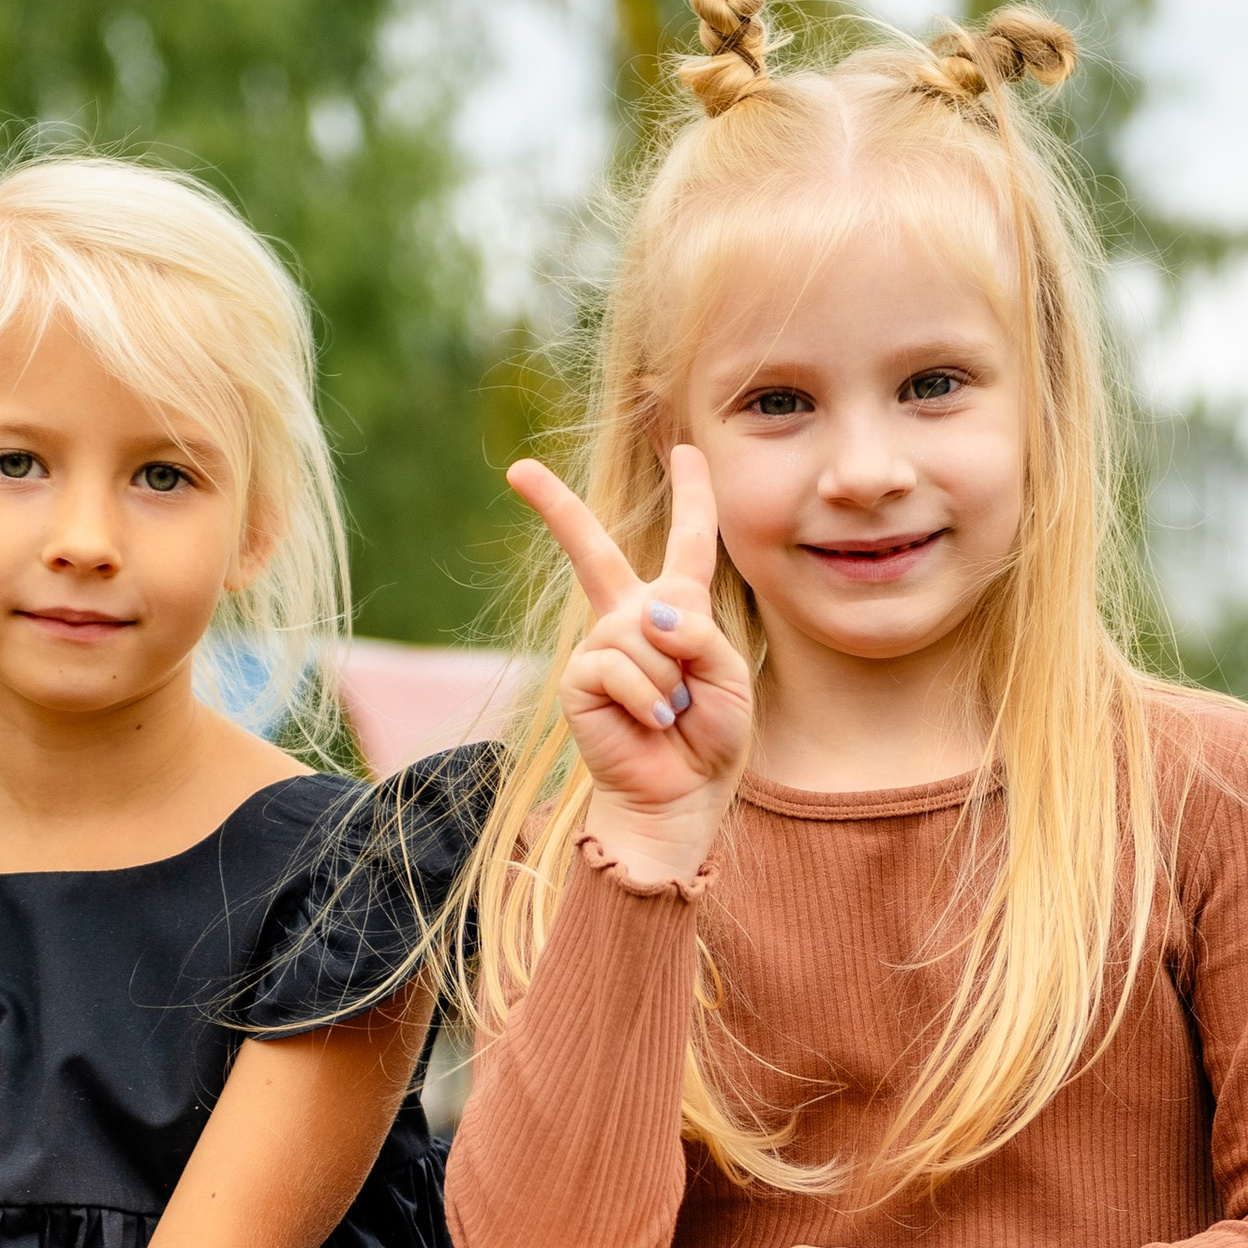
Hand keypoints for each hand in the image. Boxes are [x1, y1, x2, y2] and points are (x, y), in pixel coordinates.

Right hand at [507, 444, 752, 884]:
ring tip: (672, 713)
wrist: (678, 798)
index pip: (689, 543)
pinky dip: (648, 699)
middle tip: (519, 470)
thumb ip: (702, 633)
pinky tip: (651, 724)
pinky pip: (620, 666)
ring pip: (642, 633)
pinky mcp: (580, 679)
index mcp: (676, 611)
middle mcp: (631, 619)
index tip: (685, 449)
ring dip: (671, 681)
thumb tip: (650, 612)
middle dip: (556, 508)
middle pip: (593, 551)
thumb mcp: (728, 677)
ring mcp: (600, 647)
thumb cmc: (708, 739)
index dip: (692, 494)